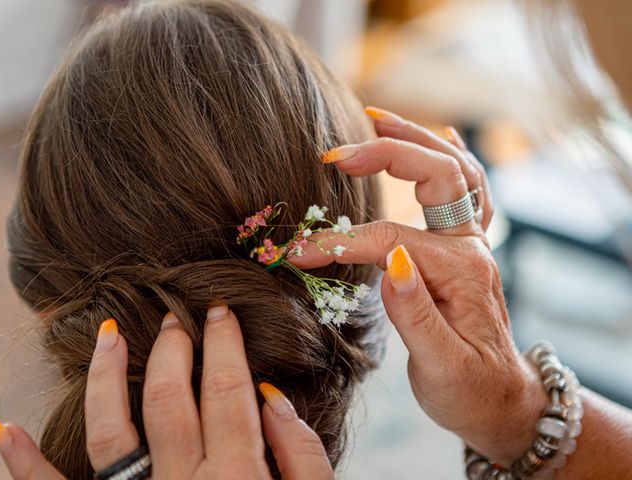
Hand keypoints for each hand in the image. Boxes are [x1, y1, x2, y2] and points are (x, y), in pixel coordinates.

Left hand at [0, 305, 332, 478]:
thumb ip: (302, 456)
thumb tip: (273, 397)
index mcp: (235, 476)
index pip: (226, 389)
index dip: (224, 344)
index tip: (221, 313)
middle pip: (170, 397)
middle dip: (173, 348)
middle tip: (176, 319)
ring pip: (110, 430)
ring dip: (106, 377)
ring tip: (108, 336)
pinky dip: (26, 466)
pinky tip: (6, 432)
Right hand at [296, 107, 547, 465]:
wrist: (501, 402)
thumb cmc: (468, 390)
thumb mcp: (442, 366)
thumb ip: (415, 314)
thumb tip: (391, 261)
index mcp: (460, 272)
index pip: (389, 239)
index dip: (339, 243)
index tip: (297, 252)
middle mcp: (469, 247)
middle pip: (437, 175)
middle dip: (387, 153)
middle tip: (337, 151)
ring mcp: (471, 244)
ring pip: (457, 170)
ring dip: (418, 139)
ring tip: (377, 118)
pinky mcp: (465, 249)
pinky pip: (470, 190)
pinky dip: (455, 157)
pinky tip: (443, 135)